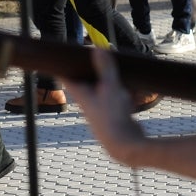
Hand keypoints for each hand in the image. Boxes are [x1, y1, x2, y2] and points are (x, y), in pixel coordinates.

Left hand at [64, 48, 145, 166]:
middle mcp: (87, 102)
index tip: (64, 53)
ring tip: (117, 73)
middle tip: (97, 56)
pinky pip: (115, 100)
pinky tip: (130, 95)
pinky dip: (121, 95)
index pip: (66, 76)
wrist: (125, 146)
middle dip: (92, 70)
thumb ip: (104, 68)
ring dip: (110, 82)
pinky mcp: (112, 116)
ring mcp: (100, 110)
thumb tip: (97, 48)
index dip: (64, 64)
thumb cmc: (112, 117)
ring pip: (102, 90)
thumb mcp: (109, 87)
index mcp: (81, 94)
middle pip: (85, 81)